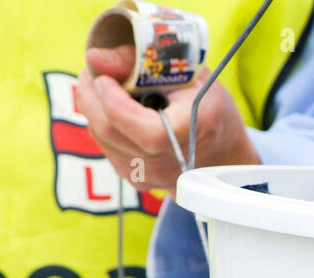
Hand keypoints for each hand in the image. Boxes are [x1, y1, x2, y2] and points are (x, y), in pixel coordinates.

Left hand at [74, 45, 257, 193]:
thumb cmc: (207, 106)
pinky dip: (104, 125)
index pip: (141, 127)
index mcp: (191, 131)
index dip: (113, 99)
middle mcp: (171, 162)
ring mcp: (152, 176)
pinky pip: (107, 148)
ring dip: (95, 109)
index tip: (104, 75)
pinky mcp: (138, 181)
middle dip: (91, 97)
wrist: (223, 152)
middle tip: (92, 73)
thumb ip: (137, 62)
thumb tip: (93, 58)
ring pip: (103, 139)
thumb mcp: (185, 72)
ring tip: (105, 87)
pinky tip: (116, 111)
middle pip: (110, 132)